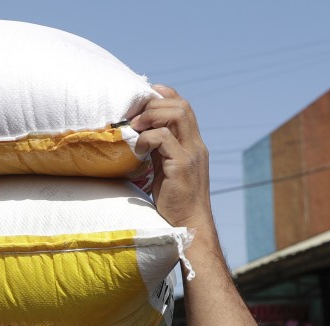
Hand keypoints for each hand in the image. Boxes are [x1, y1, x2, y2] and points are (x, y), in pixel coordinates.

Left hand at [130, 85, 212, 228]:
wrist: (188, 225)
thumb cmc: (174, 202)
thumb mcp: (165, 169)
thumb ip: (159, 151)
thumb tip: (138, 136)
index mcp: (193, 144)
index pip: (183, 106)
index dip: (163, 95)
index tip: (142, 99)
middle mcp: (196, 145)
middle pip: (181, 105)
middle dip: (154, 104)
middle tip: (133, 118)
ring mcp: (191, 154)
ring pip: (177, 114)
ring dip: (151, 115)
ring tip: (134, 128)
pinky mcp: (181, 166)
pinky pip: (164, 138)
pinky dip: (147, 138)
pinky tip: (137, 150)